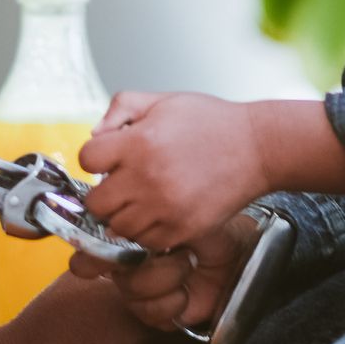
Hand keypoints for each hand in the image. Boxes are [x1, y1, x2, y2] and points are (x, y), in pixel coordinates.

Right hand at [69, 211, 260, 332]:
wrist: (239, 246)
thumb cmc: (207, 214)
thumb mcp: (174, 201)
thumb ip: (140, 203)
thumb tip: (111, 218)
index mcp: (124, 235)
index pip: (89, 251)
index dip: (88, 257)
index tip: (93, 258)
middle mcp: (128, 263)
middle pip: (106, 275)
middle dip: (135, 260)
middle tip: (166, 248)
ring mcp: (143, 287)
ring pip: (130, 290)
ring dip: (164, 275)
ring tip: (188, 261)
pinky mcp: (160, 311)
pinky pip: (149, 313)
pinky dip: (173, 302)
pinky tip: (188, 290)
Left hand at [78, 92, 268, 251]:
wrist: (257, 148)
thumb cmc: (211, 122)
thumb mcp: (163, 101)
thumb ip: (121, 108)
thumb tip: (95, 134)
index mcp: (139, 142)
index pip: (87, 159)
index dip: (96, 157)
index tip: (109, 157)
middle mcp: (148, 178)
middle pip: (96, 203)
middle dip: (104, 192)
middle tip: (121, 184)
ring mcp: (165, 208)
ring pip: (118, 227)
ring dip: (123, 214)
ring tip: (141, 199)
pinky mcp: (183, 230)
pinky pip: (145, 242)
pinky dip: (146, 231)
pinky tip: (158, 212)